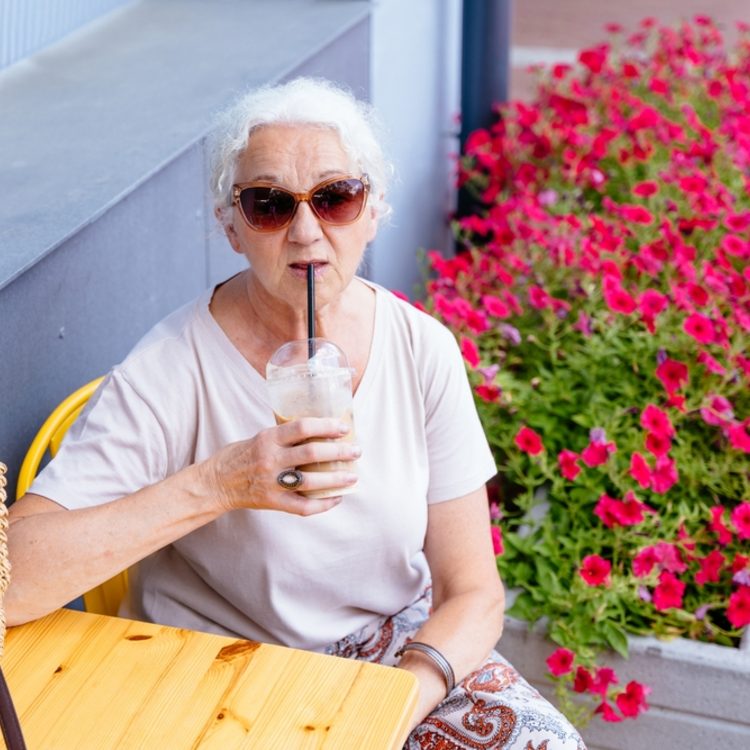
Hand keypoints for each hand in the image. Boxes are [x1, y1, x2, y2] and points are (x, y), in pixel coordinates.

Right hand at [198, 418, 360, 515]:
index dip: (326, 426)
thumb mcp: (259, 438)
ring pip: (311, 482)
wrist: (214, 483)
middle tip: (356, 451)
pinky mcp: (272, 502)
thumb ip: (284, 437)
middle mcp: (270, 460)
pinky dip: (323, 504)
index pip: (302, 427)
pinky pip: (303, 507)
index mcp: (267, 439)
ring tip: (352, 476)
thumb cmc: (239, 457)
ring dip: (336, 479)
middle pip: (311, 453)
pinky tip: (336, 499)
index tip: (343, 428)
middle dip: (339, 452)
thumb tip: (318, 433)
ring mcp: (271, 483)